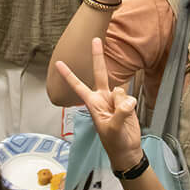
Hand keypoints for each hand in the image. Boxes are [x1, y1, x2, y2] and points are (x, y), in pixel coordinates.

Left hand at [54, 37, 142, 170]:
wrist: (127, 150)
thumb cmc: (114, 142)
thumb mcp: (113, 129)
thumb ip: (120, 112)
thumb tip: (127, 100)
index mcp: (93, 104)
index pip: (78, 86)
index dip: (69, 75)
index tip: (58, 63)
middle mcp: (102, 98)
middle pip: (100, 73)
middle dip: (98, 56)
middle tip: (95, 39)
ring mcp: (115, 99)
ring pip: (120, 90)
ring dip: (123, 103)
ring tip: (122, 118)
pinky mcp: (126, 102)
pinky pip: (129, 95)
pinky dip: (131, 104)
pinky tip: (129, 115)